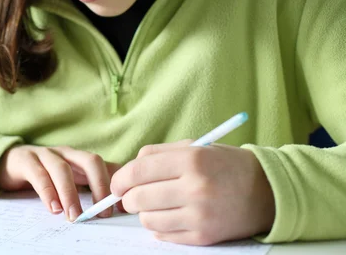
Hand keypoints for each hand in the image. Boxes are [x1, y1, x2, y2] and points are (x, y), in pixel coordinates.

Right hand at [0, 145, 120, 220]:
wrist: (7, 160)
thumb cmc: (44, 171)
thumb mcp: (70, 175)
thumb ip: (91, 183)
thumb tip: (119, 201)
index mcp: (79, 157)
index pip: (104, 165)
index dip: (115, 184)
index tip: (120, 208)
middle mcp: (66, 153)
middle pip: (90, 161)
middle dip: (100, 186)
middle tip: (102, 213)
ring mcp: (45, 154)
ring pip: (62, 169)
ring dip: (71, 194)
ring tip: (75, 216)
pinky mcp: (26, 160)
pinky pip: (38, 174)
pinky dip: (47, 192)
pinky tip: (53, 208)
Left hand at [110, 141, 275, 245]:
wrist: (266, 192)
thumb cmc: (224, 165)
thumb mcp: (194, 147)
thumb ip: (158, 153)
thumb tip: (126, 171)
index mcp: (191, 160)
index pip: (138, 171)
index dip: (120, 179)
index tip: (117, 184)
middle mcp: (195, 188)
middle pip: (138, 198)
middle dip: (128, 197)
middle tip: (133, 195)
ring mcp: (200, 215)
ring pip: (147, 219)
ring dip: (145, 212)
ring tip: (157, 204)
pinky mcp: (203, 236)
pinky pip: (163, 235)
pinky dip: (160, 227)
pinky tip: (170, 215)